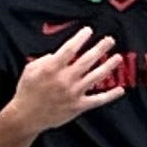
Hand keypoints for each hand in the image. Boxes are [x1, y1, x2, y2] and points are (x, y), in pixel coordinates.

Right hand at [5, 27, 127, 130]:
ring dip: (108, 66)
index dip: (80, 38)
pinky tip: (120, 89)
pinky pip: (98, 100)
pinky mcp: (78, 106)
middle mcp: (65, 79)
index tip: (88, 30)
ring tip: (117, 57)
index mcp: (52, 68)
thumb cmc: (27, 91)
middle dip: (100, 48)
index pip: (70, 49)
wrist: (26, 116)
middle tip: (110, 40)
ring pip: (96, 77)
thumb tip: (58, 54)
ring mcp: (73, 93)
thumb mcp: (30, 69)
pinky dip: (110, 95)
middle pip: (87, 60)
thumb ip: (45, 59)